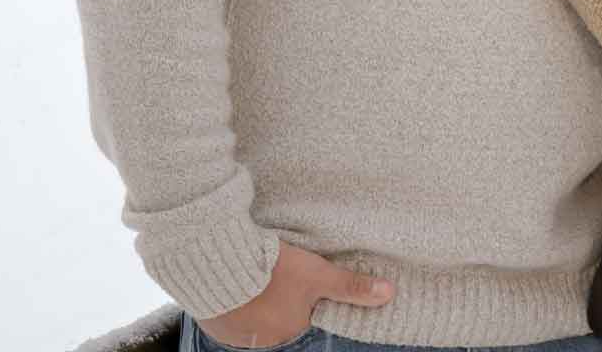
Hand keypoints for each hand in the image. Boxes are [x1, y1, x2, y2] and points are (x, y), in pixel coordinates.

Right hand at [196, 242, 392, 347]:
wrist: (217, 262)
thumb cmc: (272, 271)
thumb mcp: (318, 275)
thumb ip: (350, 287)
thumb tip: (388, 295)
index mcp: (288, 330)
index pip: (303, 314)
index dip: (303, 295)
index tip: (299, 279)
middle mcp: (262, 338)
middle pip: (278, 315)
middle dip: (279, 297)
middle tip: (276, 272)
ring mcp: (234, 333)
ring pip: (253, 313)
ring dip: (255, 298)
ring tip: (256, 273)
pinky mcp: (213, 321)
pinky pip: (229, 311)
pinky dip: (234, 298)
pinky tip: (236, 280)